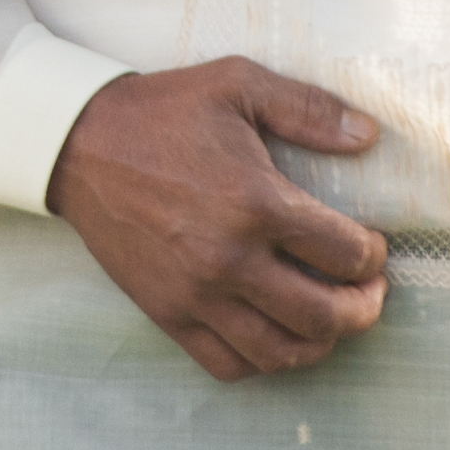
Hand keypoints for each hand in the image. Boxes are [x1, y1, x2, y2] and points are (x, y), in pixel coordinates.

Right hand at [44, 61, 387, 380]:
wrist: (76, 145)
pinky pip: (229, 365)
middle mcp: (230, 259)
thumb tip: (370, 135)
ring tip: (329, 319)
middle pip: (327, 316)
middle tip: (368, 292)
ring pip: (283, 353)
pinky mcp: (167, 313)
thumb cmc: (161, 111)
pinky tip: (275, 334)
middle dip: (364, 308)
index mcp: (256, 202)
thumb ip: (308, 108)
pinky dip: (264, 362)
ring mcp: (196, 294)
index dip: (374, 254)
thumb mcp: (237, 84)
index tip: (372, 246)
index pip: (346, 254)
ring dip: (321, 342)